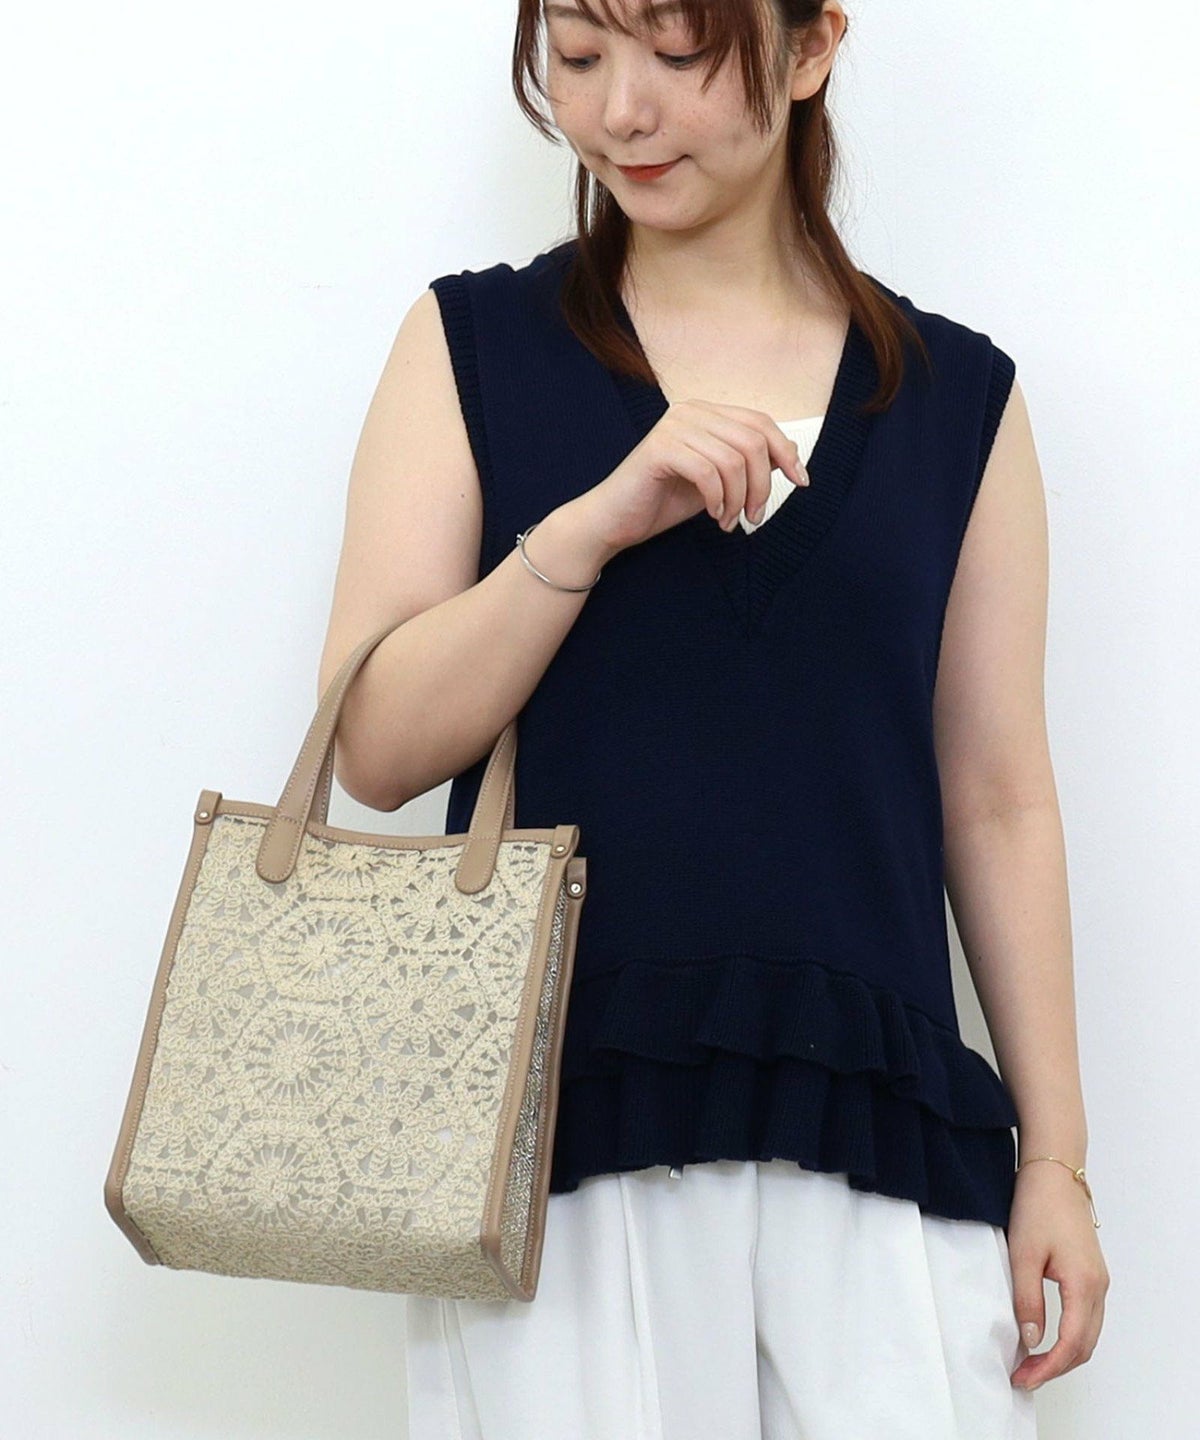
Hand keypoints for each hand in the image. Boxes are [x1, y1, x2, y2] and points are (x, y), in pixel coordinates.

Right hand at [583, 399, 808, 554]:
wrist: (615, 521)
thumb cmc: (664, 500)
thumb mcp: (719, 481)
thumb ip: (748, 464)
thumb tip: (792, 456)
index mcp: (705, 413)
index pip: (760, 422)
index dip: (786, 452)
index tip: (801, 482)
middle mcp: (690, 411)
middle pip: (752, 441)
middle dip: (763, 485)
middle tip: (755, 517)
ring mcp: (673, 426)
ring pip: (733, 460)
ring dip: (740, 499)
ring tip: (730, 521)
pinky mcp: (659, 449)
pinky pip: (708, 472)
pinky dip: (718, 500)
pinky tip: (714, 516)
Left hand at [1007, 1159, 1109, 1392]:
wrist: (1055, 1173)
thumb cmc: (1038, 1207)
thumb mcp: (1023, 1254)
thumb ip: (1027, 1300)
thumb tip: (1031, 1340)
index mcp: (1084, 1285)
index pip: (1071, 1344)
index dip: (1047, 1367)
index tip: (1023, 1378)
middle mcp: (1099, 1287)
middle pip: (1085, 1346)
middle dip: (1055, 1367)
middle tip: (1024, 1377)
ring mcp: (1098, 1280)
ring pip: (1088, 1334)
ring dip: (1063, 1354)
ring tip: (1031, 1363)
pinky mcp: (1091, 1273)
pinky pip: (1086, 1317)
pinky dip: (1070, 1336)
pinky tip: (1046, 1337)